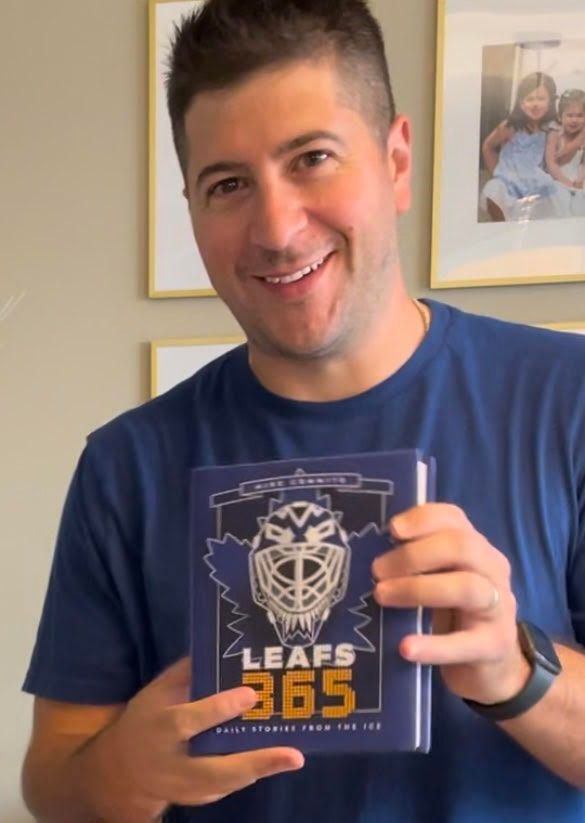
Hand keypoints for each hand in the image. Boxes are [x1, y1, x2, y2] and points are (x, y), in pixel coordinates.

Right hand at [89, 658, 303, 819]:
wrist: (118, 773)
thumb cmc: (144, 721)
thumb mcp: (156, 692)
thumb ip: (186, 673)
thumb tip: (217, 647)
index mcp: (161, 727)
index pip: (191, 721)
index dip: (220, 709)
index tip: (251, 695)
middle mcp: (173, 763)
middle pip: (214, 769)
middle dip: (254, 762)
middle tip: (293, 755)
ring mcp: (183, 788)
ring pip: (223, 784)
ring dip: (258, 771)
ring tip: (292, 758)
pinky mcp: (194, 799)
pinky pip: (223, 789)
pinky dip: (248, 776)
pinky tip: (274, 762)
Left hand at [372, 504, 529, 705]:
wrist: (488, 666)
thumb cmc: (453, 614)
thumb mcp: (438, 580)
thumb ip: (415, 563)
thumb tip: (367, 553)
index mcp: (476, 547)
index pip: (454, 518)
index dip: (422, 519)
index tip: (391, 530)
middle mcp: (492, 570)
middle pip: (462, 546)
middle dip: (414, 555)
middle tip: (376, 572)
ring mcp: (499, 608)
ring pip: (467, 587)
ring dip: (418, 589)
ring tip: (381, 597)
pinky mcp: (494, 647)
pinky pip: (465, 644)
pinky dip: (433, 646)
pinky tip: (405, 648)